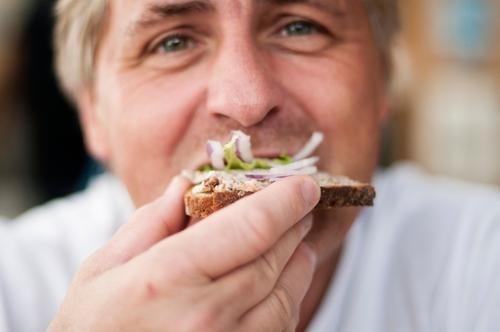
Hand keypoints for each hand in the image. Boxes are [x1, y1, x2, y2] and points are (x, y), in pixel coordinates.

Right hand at [47, 175, 319, 331]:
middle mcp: (206, 316)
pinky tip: (280, 287)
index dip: (285, 201)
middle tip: (300, 207)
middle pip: (273, 259)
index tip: (304, 186)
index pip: (249, 227)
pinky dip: (287, 301)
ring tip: (297, 244)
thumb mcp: (102, 271)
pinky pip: (279, 331)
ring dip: (298, 264)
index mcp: (168, 278)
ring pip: (286, 298)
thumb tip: (185, 185)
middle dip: (294, 226)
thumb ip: (149, 224)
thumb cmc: (91, 330)